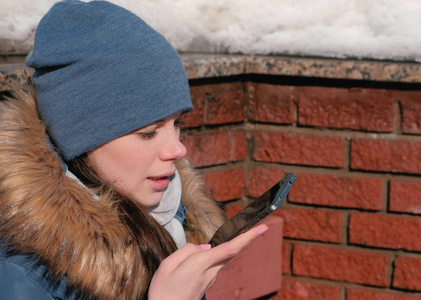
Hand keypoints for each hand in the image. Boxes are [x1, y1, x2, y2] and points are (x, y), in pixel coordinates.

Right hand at [148, 224, 268, 299]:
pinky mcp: (207, 283)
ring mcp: (210, 279)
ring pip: (221, 257)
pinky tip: (201, 257)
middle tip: (262, 227)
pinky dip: (215, 255)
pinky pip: (213, 263)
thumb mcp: (166, 266)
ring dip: (226, 247)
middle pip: (232, 252)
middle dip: (247, 239)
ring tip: (225, 241)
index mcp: (199, 264)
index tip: (262, 228)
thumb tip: (205, 246)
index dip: (247, 238)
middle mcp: (209, 272)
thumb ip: (186, 251)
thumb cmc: (162, 291)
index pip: (229, 248)